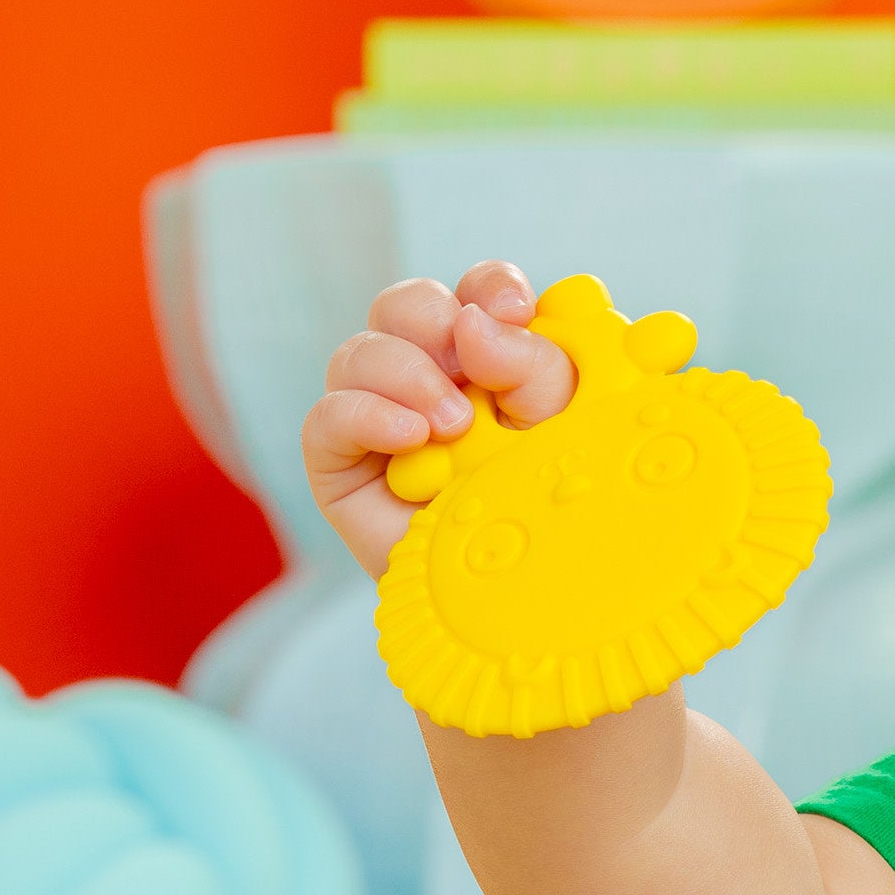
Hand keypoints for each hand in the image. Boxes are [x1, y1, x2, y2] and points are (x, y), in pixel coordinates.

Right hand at [300, 262, 576, 580]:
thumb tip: (478, 325)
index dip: (491, 288)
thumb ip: (537, 368)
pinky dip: (365, 413)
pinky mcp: (341, 467)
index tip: (518, 309)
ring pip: (361, 352)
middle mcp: (429, 381)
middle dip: (435, 321)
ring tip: (455, 425)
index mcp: (492, 365)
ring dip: (408, 373)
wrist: (527, 606)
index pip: (477, 295)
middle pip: (405, 307)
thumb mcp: (566, 431)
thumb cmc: (549, 512)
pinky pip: (327, 416)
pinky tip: (411, 437)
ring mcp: (379, 421)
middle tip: (473, 364)